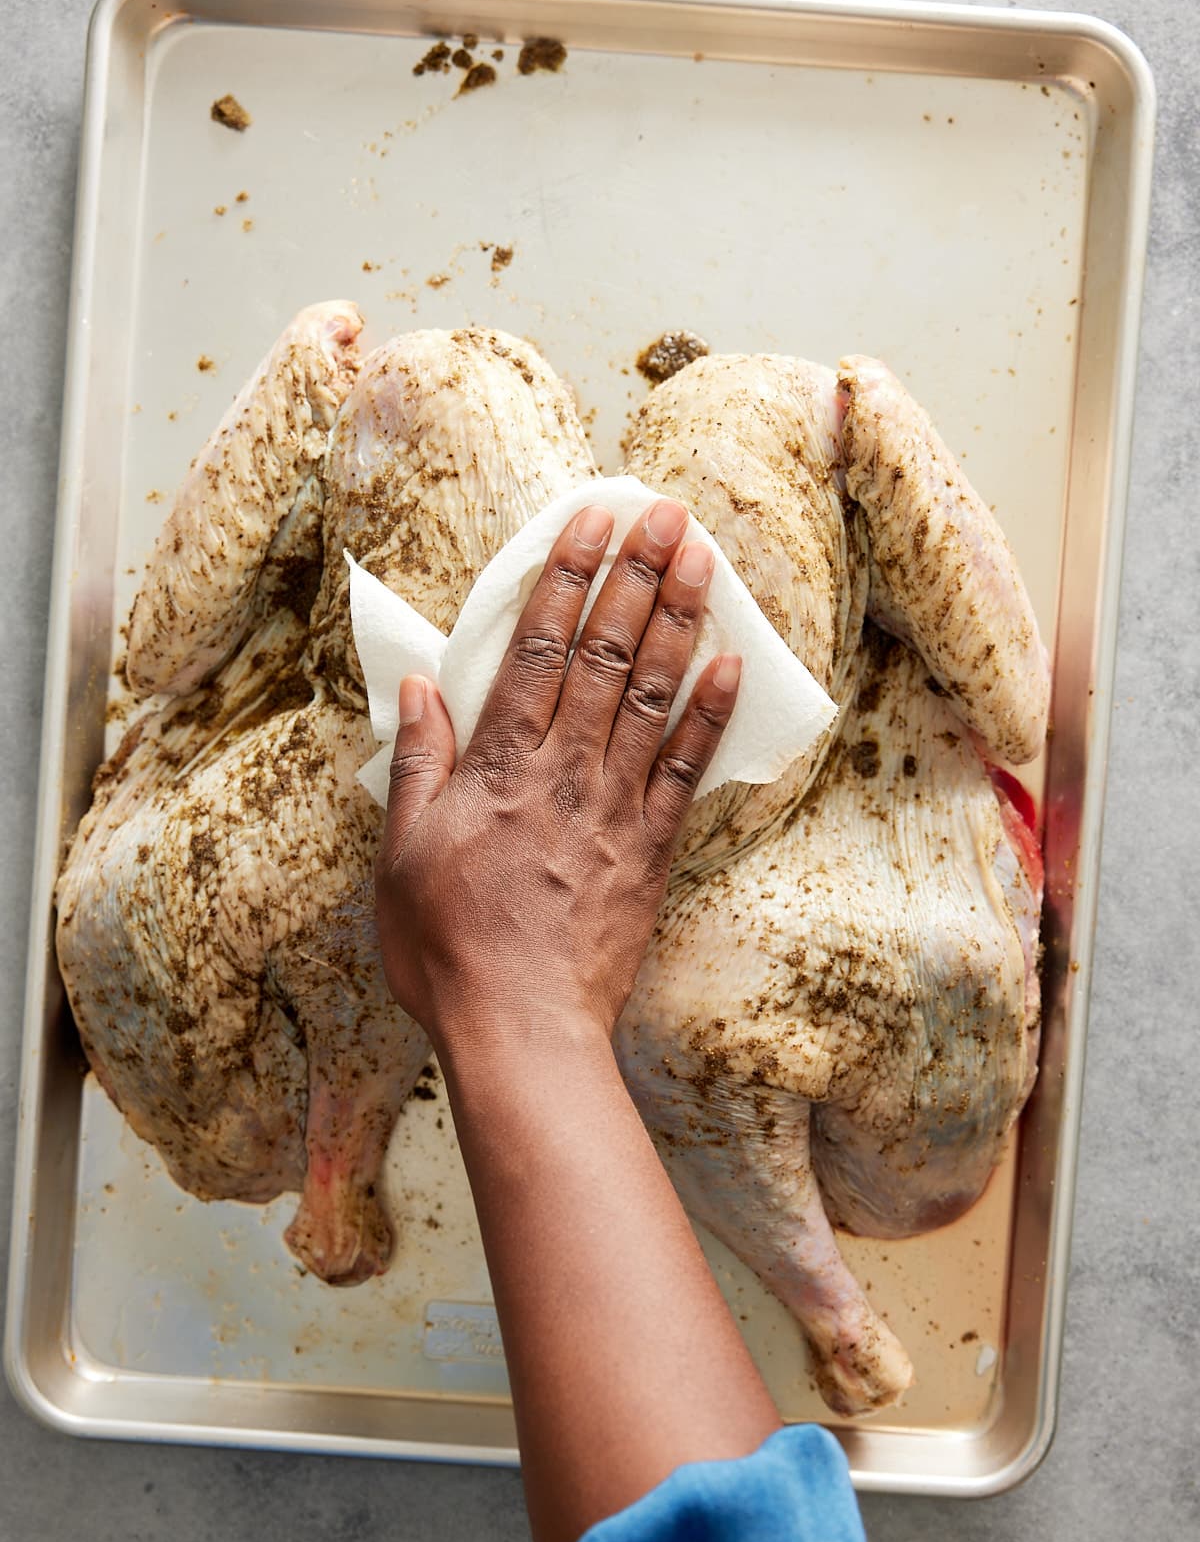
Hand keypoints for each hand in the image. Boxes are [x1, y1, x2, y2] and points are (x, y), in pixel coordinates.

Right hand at [374, 497, 740, 1055]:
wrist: (521, 1028)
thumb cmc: (448, 946)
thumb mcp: (403, 851)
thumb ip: (419, 761)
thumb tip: (419, 684)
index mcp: (500, 765)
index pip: (539, 649)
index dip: (567, 578)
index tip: (591, 521)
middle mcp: (565, 771)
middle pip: (606, 655)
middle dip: (636, 576)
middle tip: (666, 513)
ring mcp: (616, 808)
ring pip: (652, 696)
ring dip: (679, 622)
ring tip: (702, 559)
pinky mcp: (652, 851)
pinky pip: (688, 771)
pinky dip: (709, 715)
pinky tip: (730, 665)